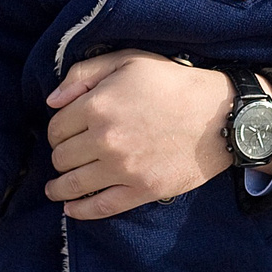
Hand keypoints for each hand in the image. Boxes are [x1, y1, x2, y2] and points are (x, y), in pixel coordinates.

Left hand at [42, 50, 241, 217]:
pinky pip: (100, 208)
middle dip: (60, 155)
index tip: (66, 132)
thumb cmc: (174, 83)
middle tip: (68, 155)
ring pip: (73, 184)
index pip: (56, 127)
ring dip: (59, 187)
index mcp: (98, 105)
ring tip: (55, 188)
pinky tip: (71, 208)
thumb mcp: (129, 61)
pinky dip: (80, 211)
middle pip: (61, 156)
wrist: (219, 115)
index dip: (57, 130)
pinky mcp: (141, 190)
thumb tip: (52, 100)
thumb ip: (83, 74)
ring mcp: (123, 169)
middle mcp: (105, 140)